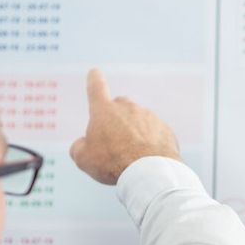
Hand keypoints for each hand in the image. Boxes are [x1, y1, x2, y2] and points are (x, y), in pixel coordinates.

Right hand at [69, 69, 180, 184]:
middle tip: (115, 142)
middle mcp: (128, 108)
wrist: (149, 171)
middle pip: (120, 107)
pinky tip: (148, 158)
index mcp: (104, 111)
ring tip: (133, 156)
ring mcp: (149, 117)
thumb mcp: (84, 158)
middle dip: (116, 120)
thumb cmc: (113, 162)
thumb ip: (79, 147)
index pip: (96, 88)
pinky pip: (155, 134)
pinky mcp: (165, 129)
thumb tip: (82, 145)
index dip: (94, 81)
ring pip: (139, 122)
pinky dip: (151, 143)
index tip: (95, 73)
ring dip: (135, 134)